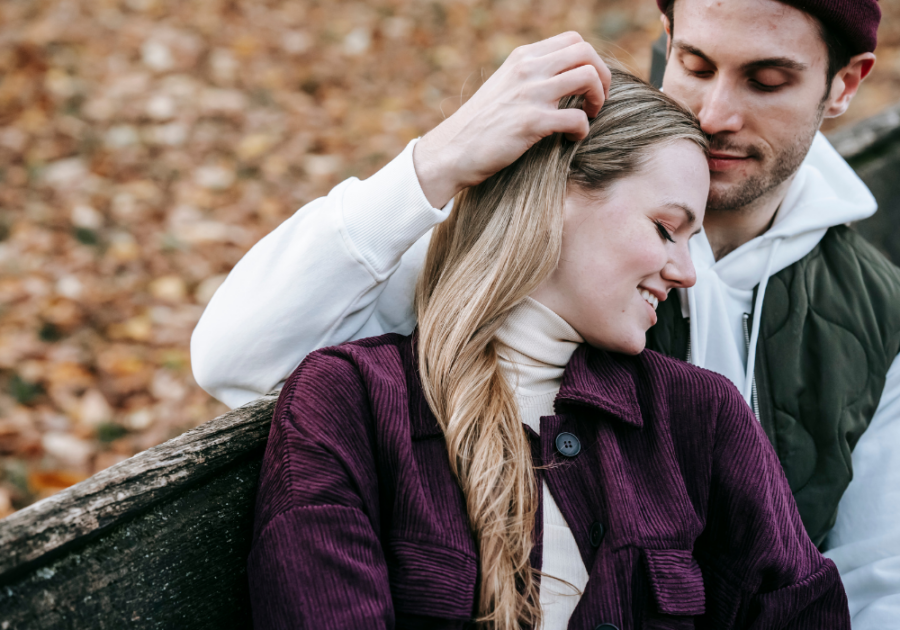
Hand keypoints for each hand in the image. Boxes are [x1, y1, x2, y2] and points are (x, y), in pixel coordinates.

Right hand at [413, 32, 610, 208]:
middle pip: (586, 52)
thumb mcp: (503, 87)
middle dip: (601, 76)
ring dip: (597, 99)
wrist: (452, 152)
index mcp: (521, 58)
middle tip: (596, 100)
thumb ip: (529, 77)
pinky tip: (571, 140)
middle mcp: (527, 70)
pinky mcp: (531, 122)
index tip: (587, 84)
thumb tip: (561, 79)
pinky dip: (582, 130)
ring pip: (587, 77)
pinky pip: (577, 118)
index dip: (590, 61)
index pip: (573, 40)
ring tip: (589, 116)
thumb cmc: (479, 126)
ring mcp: (529, 94)